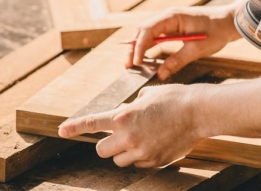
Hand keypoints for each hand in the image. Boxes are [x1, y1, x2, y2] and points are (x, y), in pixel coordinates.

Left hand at [57, 77, 260, 168]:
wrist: (199, 112)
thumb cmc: (174, 98)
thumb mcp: (147, 96)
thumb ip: (131, 107)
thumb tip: (126, 114)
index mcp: (124, 116)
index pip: (92, 124)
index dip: (74, 128)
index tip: (61, 131)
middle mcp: (128, 136)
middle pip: (101, 150)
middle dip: (106, 144)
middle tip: (118, 136)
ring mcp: (141, 152)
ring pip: (118, 160)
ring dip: (123, 152)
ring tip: (140, 138)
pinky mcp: (154, 162)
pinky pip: (138, 164)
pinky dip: (141, 157)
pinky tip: (155, 143)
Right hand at [129, 0, 245, 79]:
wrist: (229, 22)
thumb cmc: (215, 32)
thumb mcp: (197, 50)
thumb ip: (177, 61)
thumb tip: (160, 74)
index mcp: (172, 17)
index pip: (148, 30)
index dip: (139, 47)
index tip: (136, 62)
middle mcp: (168, 16)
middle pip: (144, 30)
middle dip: (134, 47)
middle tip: (128, 65)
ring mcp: (170, 21)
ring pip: (148, 33)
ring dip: (140, 47)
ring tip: (133, 63)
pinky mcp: (174, 27)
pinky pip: (157, 36)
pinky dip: (150, 46)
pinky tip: (146, 58)